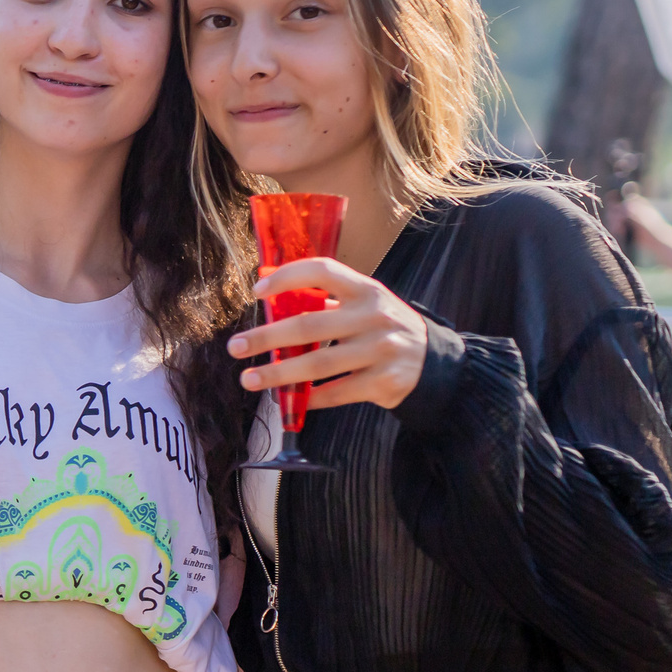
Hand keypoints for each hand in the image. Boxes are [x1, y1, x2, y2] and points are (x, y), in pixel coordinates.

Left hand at [226, 256, 426, 412]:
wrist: (436, 363)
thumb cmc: (384, 330)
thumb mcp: (366, 305)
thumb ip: (329, 302)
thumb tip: (272, 304)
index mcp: (367, 290)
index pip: (323, 271)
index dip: (288, 277)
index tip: (257, 291)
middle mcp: (375, 317)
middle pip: (309, 326)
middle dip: (266, 338)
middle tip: (235, 347)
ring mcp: (382, 350)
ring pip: (318, 364)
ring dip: (277, 374)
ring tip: (248, 379)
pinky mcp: (385, 382)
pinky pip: (336, 392)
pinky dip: (309, 397)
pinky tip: (289, 399)